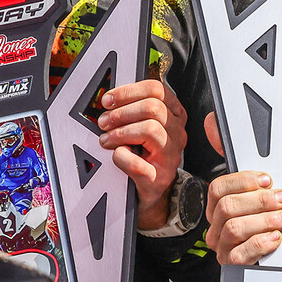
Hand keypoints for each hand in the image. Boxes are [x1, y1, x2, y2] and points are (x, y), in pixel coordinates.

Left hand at [99, 79, 189, 228]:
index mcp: (175, 115)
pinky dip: (120, 157)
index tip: (108, 100)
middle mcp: (177, 134)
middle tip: (104, 122)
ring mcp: (171, 157)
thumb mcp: (144, 126)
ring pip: (150, 129)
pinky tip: (115, 156)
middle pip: (153, 107)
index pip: (157, 90)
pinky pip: (136, 163)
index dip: (128, 91)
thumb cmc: (144, 155)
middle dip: (121, 113)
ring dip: (120, 132)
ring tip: (106, 140)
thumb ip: (134, 109)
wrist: (149, 191)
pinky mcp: (158, 179)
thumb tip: (109, 98)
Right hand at [201, 111, 281, 264]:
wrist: (275, 260)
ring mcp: (224, 247)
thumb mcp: (259, 186)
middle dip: (260, 201)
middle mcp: (217, 225)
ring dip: (263, 220)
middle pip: (227, 207)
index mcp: (220, 204)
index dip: (244, 181)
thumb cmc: (265, 218)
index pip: (219, 187)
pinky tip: (275, 238)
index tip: (268, 179)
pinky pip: (239, 256)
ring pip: (233, 228)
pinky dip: (259, 244)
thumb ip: (242, 157)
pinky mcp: (233, 266)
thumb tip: (214, 122)